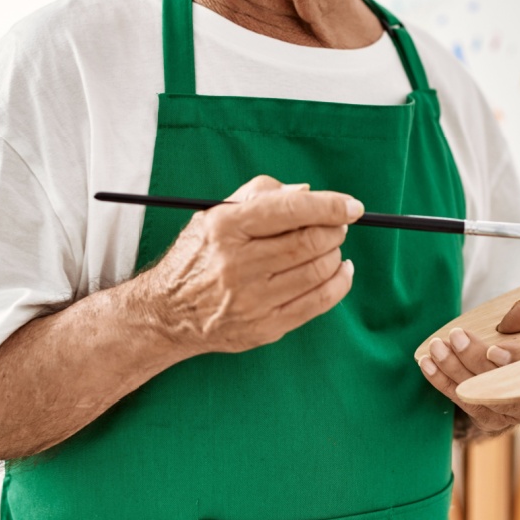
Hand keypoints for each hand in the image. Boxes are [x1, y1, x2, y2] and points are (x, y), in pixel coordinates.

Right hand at [131, 175, 360, 355]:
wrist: (167, 313)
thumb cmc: (197, 256)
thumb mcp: (215, 213)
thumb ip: (260, 194)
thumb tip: (305, 192)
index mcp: (226, 227)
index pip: (290, 210)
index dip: (329, 206)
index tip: (352, 206)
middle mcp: (237, 264)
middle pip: (309, 242)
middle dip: (334, 230)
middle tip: (339, 226)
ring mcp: (252, 299)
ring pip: (317, 272)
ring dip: (336, 255)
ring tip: (332, 247)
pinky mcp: (264, 326)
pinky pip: (317, 303)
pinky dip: (339, 284)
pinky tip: (340, 271)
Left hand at [418, 326, 519, 436]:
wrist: (515, 370)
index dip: (513, 361)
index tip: (493, 349)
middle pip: (499, 383)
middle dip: (474, 358)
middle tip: (456, 336)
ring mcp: (508, 414)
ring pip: (475, 392)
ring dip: (452, 368)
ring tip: (436, 347)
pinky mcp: (487, 419)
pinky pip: (460, 398)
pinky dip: (441, 380)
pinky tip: (426, 363)